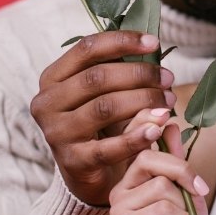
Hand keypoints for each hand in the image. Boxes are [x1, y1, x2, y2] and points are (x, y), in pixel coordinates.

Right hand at [30, 30, 176, 205]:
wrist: (87, 172)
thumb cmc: (98, 121)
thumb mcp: (101, 91)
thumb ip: (118, 68)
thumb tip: (152, 46)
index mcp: (53, 77)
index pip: (86, 49)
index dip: (122, 42)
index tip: (154, 43)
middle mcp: (48, 103)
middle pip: (97, 78)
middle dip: (139, 74)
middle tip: (168, 78)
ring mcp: (57, 133)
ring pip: (104, 107)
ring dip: (143, 100)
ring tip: (168, 102)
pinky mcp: (72, 162)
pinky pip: (108, 147)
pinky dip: (135, 137)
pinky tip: (156, 130)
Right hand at [110, 123, 209, 214]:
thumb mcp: (184, 190)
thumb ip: (176, 159)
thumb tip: (171, 125)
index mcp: (133, 176)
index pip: (133, 140)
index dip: (146, 121)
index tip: (166, 114)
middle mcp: (121, 188)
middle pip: (149, 157)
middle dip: (182, 170)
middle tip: (198, 189)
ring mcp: (120, 207)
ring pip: (160, 185)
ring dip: (184, 205)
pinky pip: (161, 208)